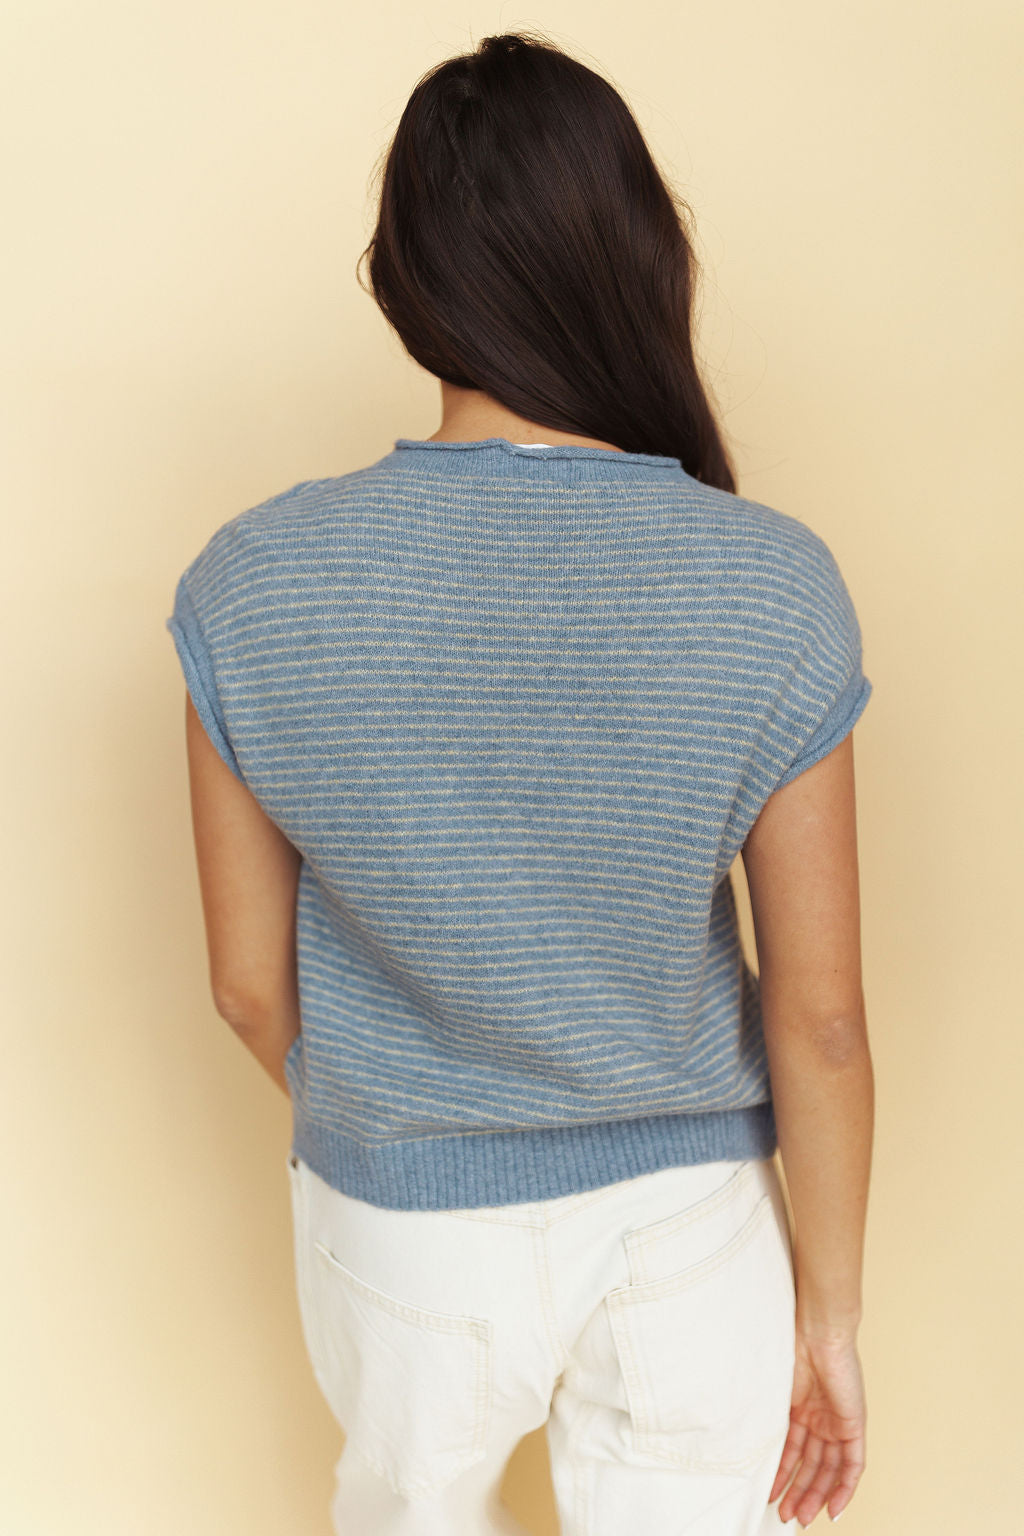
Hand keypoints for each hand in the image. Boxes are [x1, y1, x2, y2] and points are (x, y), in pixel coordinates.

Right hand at [770, 1324, 865, 1524]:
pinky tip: (833, 1509)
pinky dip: (844, 1488)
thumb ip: (767, 1420)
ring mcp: (837, 1422)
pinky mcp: (854, 1425)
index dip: (782, 1476)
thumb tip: (742, 1445)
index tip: (769, 1496)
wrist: (817, 1333)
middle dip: (798, 1492)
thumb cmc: (790, 1350)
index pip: (793, 1452)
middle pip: (811, 1465)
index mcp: (799, 1408)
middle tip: (785, 1516)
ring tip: (802, 1517)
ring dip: (816, 1495)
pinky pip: (853, 1465)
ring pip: (829, 1470)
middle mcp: (820, 1418)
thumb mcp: (774, 1392)